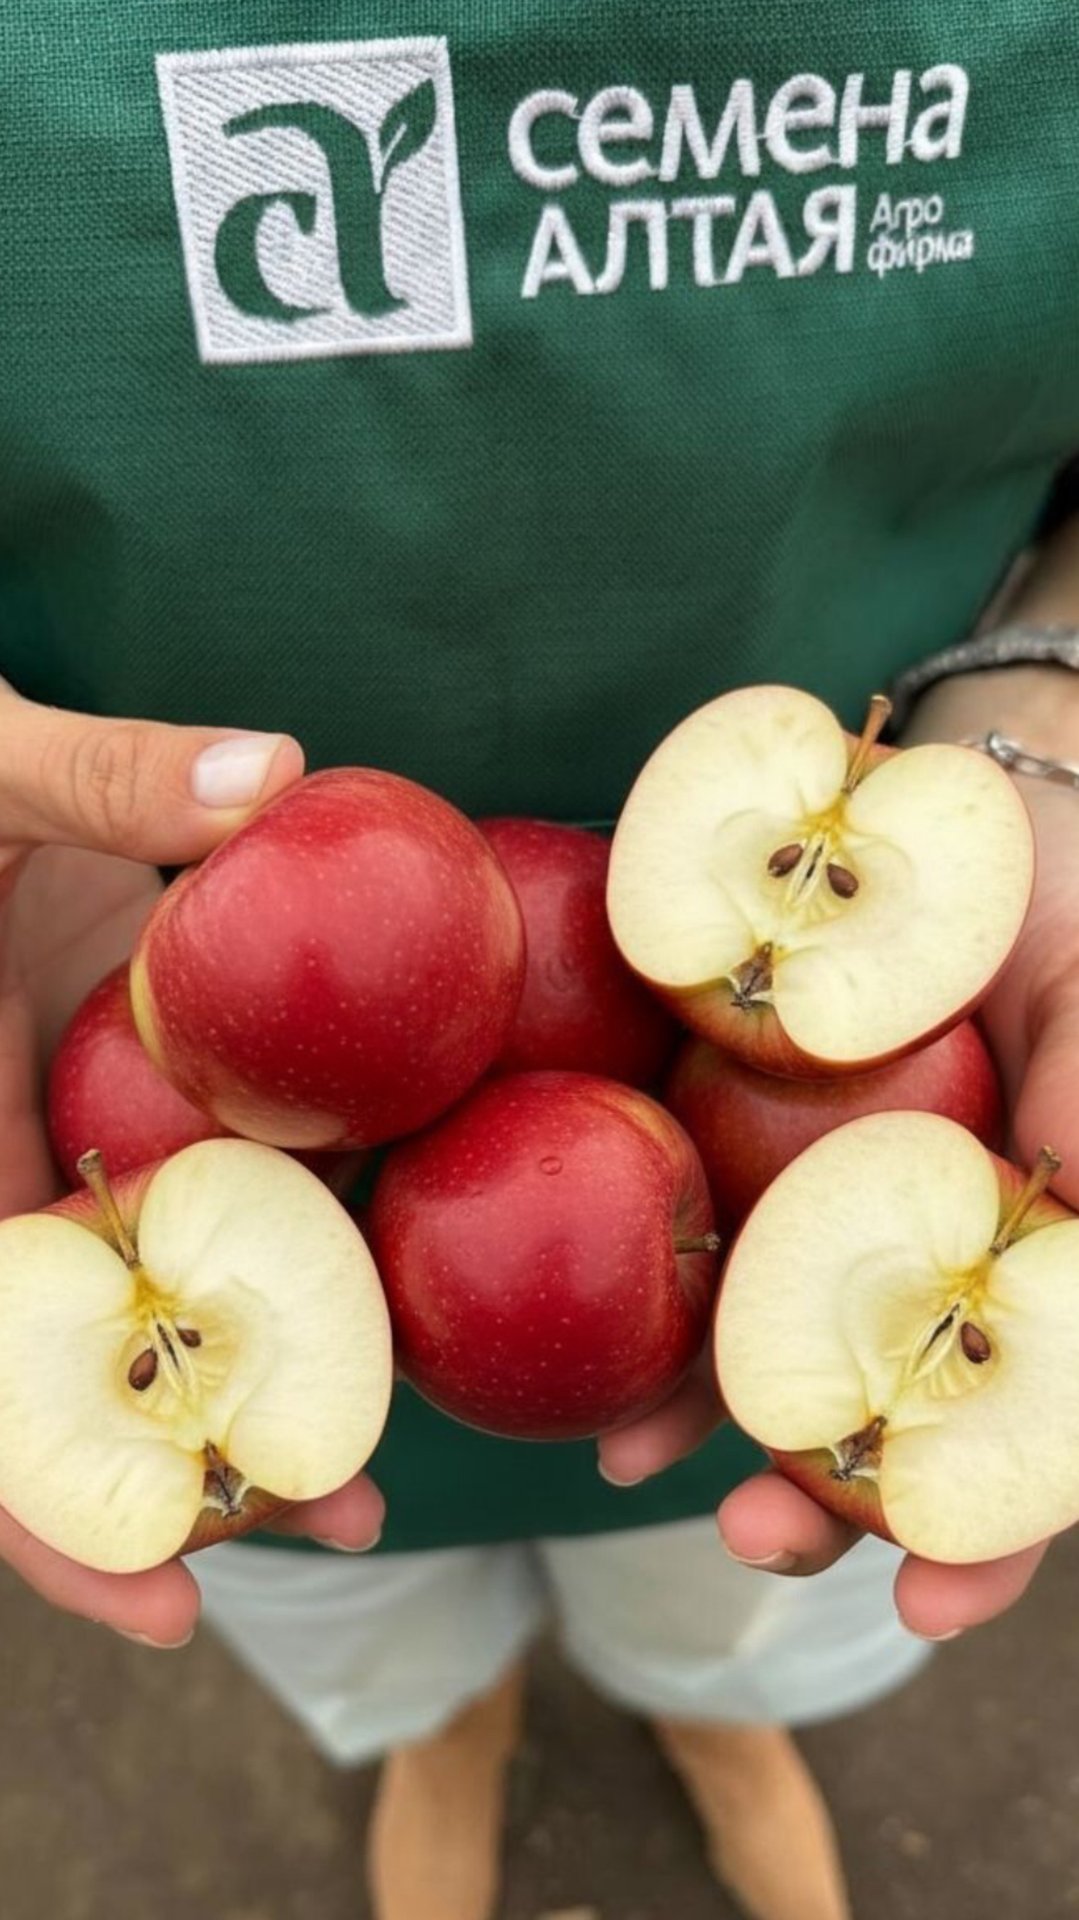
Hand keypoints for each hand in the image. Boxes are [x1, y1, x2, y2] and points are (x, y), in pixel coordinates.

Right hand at [0, 684, 383, 1646]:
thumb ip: (99, 779)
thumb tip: (270, 774)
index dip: (57, 1496)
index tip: (170, 1594)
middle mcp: (11, 1163)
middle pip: (85, 1369)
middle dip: (193, 1465)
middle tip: (348, 1517)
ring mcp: (84, 1131)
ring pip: (161, 1283)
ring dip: (262, 1365)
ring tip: (385, 1445)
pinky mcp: (147, 1086)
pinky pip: (212, 1179)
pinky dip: (285, 1233)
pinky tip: (383, 1266)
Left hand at [599, 769, 1078, 1641]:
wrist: (933, 810)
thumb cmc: (1052, 901)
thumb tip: (1077, 1180)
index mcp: (1024, 1257)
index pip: (1026, 1428)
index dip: (988, 1533)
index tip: (925, 1609)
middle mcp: (917, 1253)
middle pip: (880, 1414)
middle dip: (822, 1502)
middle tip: (753, 1544)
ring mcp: (814, 1206)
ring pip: (767, 1338)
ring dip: (701, 1414)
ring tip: (622, 1460)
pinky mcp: (724, 1137)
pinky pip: (677, 1221)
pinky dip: (631, 1275)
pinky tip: (572, 1316)